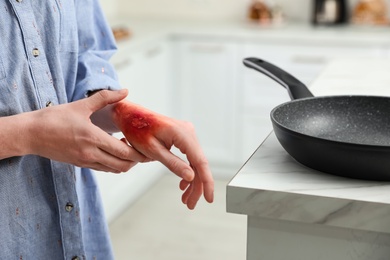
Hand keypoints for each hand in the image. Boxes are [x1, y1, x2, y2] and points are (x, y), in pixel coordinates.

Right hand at [26, 89, 147, 172]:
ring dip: (125, 162)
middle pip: (122, 165)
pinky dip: (113, 163)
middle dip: (135, 160)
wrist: (30, 134)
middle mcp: (91, 154)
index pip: (124, 152)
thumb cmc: (53, 118)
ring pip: (113, 169)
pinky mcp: (80, 164)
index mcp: (93, 138)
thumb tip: (125, 91)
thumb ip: (105, 98)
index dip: (138, 152)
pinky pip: (103, 169)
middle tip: (140, 148)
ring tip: (126, 148)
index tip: (144, 145)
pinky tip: (113, 151)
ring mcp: (85, 161)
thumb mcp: (80, 105)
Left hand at [113, 101, 213, 208]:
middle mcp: (189, 132)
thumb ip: (173, 163)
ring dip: (192, 181)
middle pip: (199, 164)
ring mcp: (187, 134)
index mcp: (182, 134)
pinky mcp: (183, 137)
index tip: (209, 199)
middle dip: (196, 186)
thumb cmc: (137, 130)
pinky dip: (187, 171)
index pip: (200, 161)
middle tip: (190, 204)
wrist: (130, 116)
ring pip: (195, 162)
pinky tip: (183, 184)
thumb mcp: (152, 150)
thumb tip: (191, 177)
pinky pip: (190, 156)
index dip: (206, 182)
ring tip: (185, 199)